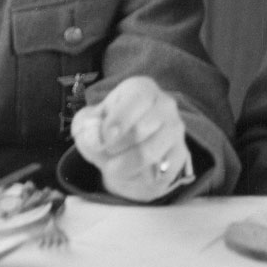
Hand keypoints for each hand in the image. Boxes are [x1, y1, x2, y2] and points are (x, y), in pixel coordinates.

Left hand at [72, 76, 191, 201]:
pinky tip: (132, 173)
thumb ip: (86, 127)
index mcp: (141, 88)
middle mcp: (165, 105)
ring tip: (114, 167)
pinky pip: (159, 171)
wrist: (126, 154)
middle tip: (106, 153)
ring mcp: (175, 130)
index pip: (137, 99)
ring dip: (124, 165)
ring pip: (149, 153)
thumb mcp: (88, 123)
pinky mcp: (180, 154)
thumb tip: (95, 139)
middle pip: (139, 130)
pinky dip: (140, 177)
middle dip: (115, 147)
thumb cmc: (107, 131)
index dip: (118, 121)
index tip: (105, 138)